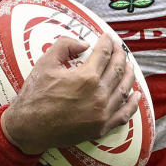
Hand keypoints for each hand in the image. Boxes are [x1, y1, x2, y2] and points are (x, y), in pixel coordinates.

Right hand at [2, 34, 139, 154]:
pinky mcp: (101, 128)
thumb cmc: (35, 96)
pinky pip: (123, 114)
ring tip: (129, 65)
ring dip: (129, 75)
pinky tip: (136, 95)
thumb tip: (84, 45)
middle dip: (120, 55)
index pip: (104, 54)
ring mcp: (102, 113)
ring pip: (124, 89)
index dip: (107, 42)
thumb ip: (65, 45)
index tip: (106, 37)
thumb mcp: (45, 63)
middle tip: (118, 48)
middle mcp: (99, 95)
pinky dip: (132, 104)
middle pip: (118, 69)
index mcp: (87, 77)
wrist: (29, 129)